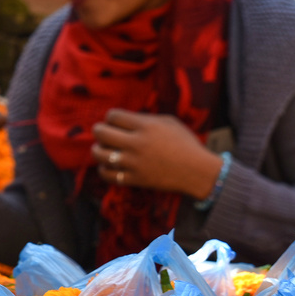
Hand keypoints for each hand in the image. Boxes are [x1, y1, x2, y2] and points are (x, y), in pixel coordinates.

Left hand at [92, 110, 222, 199]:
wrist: (197, 171)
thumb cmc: (184, 143)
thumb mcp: (168, 122)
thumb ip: (144, 119)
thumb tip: (121, 119)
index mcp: (146, 126)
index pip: (113, 116)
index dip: (111, 117)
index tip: (114, 122)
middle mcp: (137, 143)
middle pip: (101, 132)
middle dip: (98, 130)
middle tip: (102, 133)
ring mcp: (134, 163)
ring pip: (100, 154)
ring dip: (97, 150)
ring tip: (101, 149)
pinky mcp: (134, 179)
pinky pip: (107, 175)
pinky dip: (103, 169)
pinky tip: (108, 166)